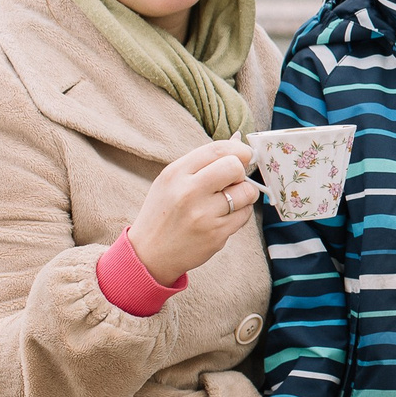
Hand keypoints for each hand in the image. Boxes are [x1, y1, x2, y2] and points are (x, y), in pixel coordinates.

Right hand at [128, 139, 260, 286]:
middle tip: (232, 181)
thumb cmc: (164, 212)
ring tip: (228, 201)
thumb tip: (238, 143)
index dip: (238, 150)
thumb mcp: (171, 181)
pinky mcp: (216, 234)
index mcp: (175, 174)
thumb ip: (203, 163)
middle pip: (234, 167)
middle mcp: (188, 192)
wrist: (149, 253)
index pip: (217, 149)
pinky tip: (222, 218)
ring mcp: (203, 215)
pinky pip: (244, 215)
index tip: (244, 155)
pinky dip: (239, 214)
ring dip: (244, 195)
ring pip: (246, 192)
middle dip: (240, 172)